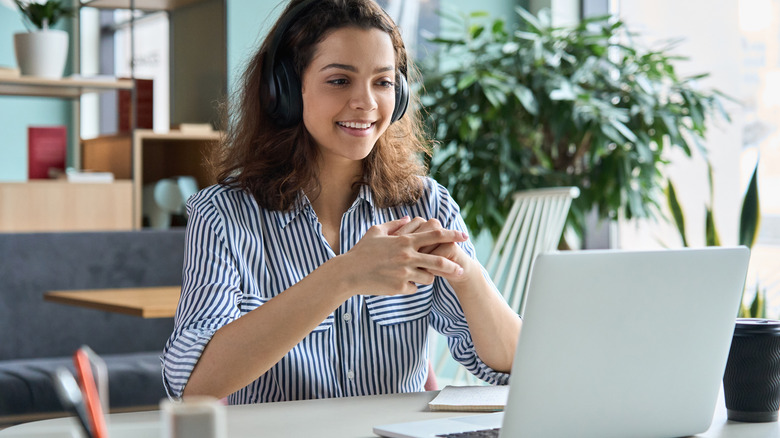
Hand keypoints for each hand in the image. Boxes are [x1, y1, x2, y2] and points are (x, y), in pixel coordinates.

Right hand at [339, 217, 467, 295]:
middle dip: (453, 265)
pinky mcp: (400, 288)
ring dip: (428, 277)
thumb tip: (408, 218)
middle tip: (461, 268)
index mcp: (404, 241)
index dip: (451, 235)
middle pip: (439, 260)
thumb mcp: (376, 232)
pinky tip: (399, 284)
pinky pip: (414, 289)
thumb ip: (394, 225)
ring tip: (420, 276)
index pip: (434, 235)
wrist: (349, 273)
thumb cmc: (362, 251)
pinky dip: (410, 287)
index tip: (464, 236)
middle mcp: (407, 256)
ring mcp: (404, 273)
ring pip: (429, 278)